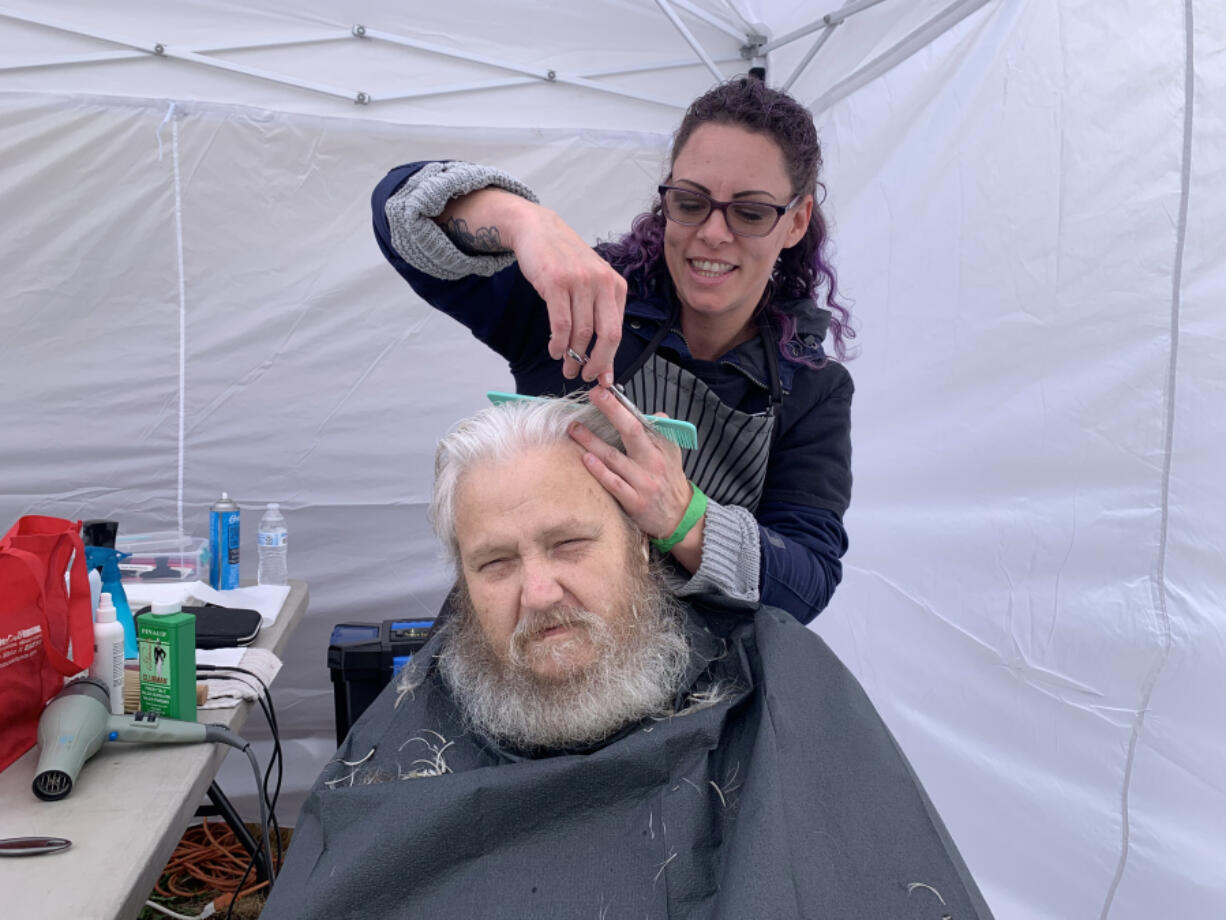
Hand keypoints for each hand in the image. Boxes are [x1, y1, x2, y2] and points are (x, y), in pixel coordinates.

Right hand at [511, 208, 625, 385]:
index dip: (609, 360)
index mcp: (615, 285)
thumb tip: (603, 361)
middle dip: (595, 362)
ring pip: (581, 331)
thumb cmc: (565, 262)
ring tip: (565, 365)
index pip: (617, 332)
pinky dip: (558, 343)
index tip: (601, 378)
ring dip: (572, 355)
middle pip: (606, 335)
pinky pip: (560, 323)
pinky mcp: (556, 282)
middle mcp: (602, 282)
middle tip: (582, 375)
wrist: (539, 230)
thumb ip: (598, 317)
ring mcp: (580, 281)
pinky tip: (555, 350)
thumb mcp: (591, 284)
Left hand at [568, 387, 695, 540]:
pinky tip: (586, 459)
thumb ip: (662, 433)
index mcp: (660, 448)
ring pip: (614, 458)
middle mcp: (652, 463)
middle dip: (611, 411)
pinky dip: (599, 471)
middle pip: (630, 432)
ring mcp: (642, 483)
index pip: (640, 422)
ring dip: (592, 441)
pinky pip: (613, 483)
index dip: (621, 406)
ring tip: (574, 428)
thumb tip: (654, 414)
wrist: (678, 517)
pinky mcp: (634, 502)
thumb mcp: (672, 454)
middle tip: (593, 396)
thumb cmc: (669, 481)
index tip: (604, 392)